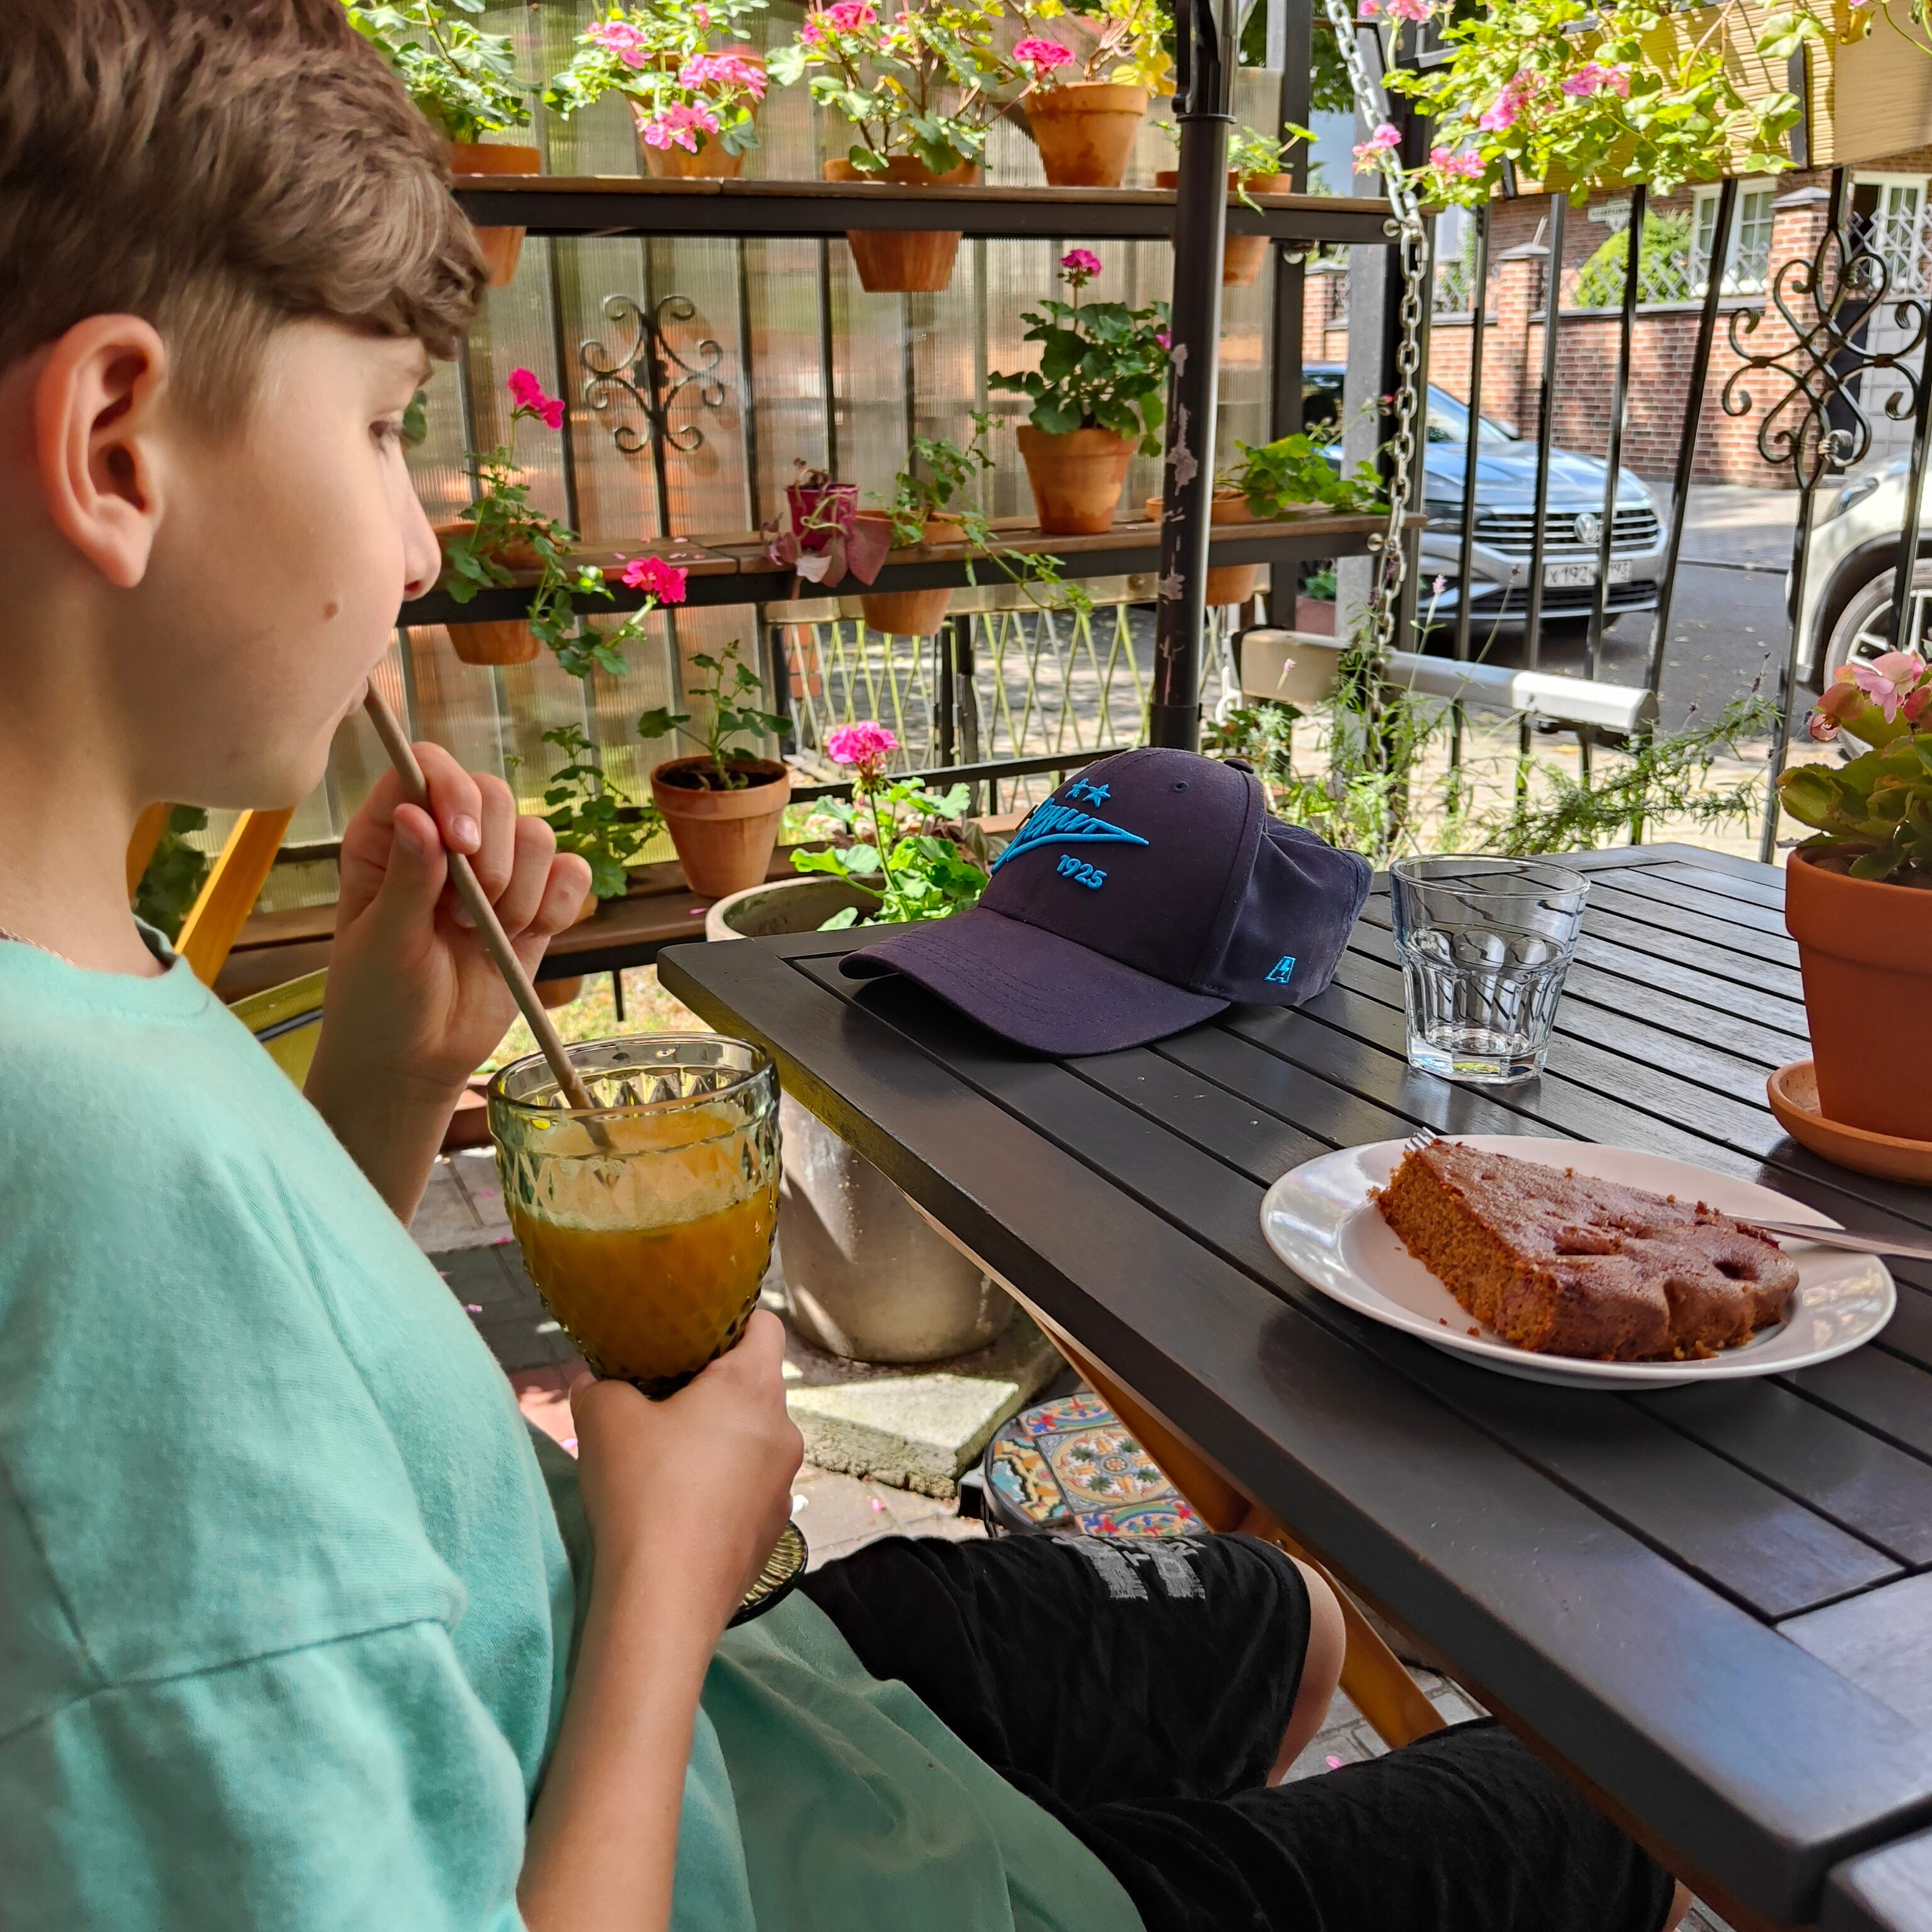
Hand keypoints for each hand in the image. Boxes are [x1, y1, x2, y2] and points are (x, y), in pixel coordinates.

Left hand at [317, 744, 591, 1100]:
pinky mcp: (533, 905)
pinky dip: (561, 905)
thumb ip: (406, 876)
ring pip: (538, 834)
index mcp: (388, 836)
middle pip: (494, 793)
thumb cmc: (378, 1000)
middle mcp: (443, 842)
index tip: (461, 843)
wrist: (417, 1060)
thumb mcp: (382, 939)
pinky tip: (527, 936)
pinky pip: (572, 874)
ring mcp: (492, 873)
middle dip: (495, 854)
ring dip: (522, 890)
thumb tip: (415, 812)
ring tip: (486, 935)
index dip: (452, 789)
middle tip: (468, 911)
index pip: (425, 766)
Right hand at [571, 1313, 802, 1633]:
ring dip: (716, 1442)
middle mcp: (784, 1431)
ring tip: (664, 1460)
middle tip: (661, 1398)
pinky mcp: (773, 1533)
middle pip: (755, 1387)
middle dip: (712, 1388)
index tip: (691, 1335)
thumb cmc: (643, 1489)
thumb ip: (601, 1386)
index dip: (731, 1320)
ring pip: (752, 1442)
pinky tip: (679, 1509)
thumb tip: (597, 1384)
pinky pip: (748, 1490)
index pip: (765, 1326)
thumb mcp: (603, 1418)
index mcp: (754, 1388)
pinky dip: (720, 1489)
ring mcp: (784, 1486)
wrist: (663, 1599)